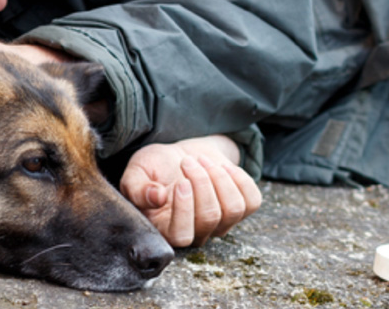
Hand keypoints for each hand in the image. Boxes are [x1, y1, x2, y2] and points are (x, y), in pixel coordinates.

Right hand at [120, 135, 261, 247]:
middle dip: (202, 182)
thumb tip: (156, 198)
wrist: (181, 154)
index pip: (182, 235)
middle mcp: (197, 232)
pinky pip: (252, 200)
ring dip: (219, 177)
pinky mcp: (241, 209)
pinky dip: (239, 178)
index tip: (181, 181)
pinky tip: (222, 166)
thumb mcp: (137, 172)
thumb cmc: (155, 167)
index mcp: (166, 229)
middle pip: (210, 218)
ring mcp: (222, 224)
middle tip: (188, 161)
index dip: (185, 209)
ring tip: (203, 160)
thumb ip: (137, 187)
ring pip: (233, 209)